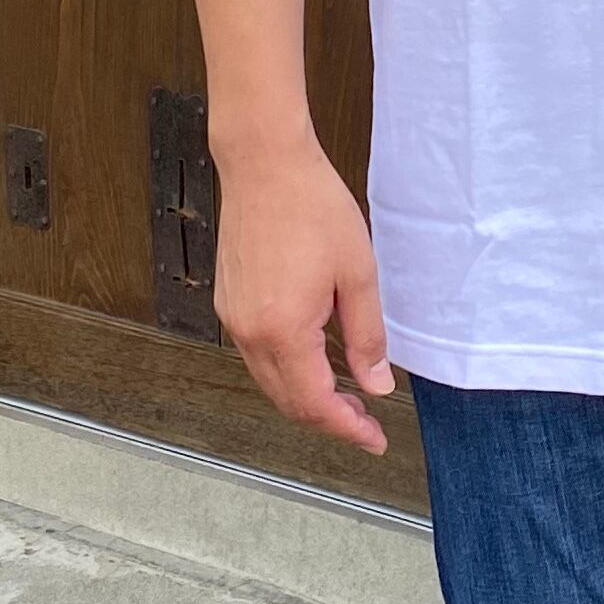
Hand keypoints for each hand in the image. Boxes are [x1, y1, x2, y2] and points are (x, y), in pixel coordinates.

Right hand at [210, 124, 396, 453]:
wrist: (265, 164)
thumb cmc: (314, 207)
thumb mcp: (359, 274)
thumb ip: (367, 337)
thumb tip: (375, 387)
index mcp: (284, 330)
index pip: (315, 403)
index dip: (348, 428)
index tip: (374, 439)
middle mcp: (249, 333)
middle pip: (288, 402)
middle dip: (329, 419)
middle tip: (366, 422)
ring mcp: (232, 318)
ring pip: (270, 382)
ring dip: (306, 397)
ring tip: (346, 395)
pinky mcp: (228, 302)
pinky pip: (257, 356)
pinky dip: (287, 371)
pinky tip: (316, 361)